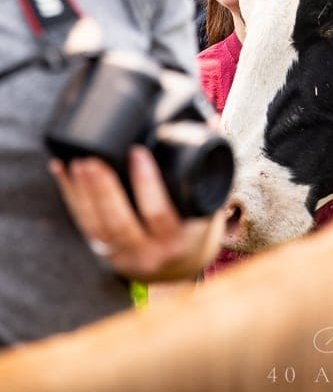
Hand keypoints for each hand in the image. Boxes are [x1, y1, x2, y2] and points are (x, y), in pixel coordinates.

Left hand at [49, 146, 224, 281]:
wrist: (183, 267)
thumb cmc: (197, 226)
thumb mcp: (210, 201)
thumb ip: (209, 165)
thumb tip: (211, 124)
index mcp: (178, 240)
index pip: (159, 212)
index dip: (146, 182)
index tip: (136, 151)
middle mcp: (149, 254)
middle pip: (119, 222)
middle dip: (104, 188)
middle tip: (94, 157)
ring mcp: (123, 257)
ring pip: (97, 226)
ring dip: (83, 192)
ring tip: (78, 161)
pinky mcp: (104, 253)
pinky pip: (83, 225)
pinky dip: (71, 196)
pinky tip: (62, 171)